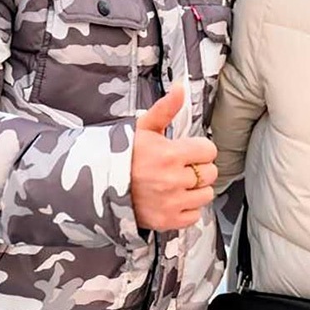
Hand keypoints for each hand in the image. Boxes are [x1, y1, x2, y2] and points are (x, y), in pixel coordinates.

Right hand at [131, 85, 218, 230]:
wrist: (99, 187)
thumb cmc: (124, 155)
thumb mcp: (144, 128)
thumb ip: (166, 109)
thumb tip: (180, 88)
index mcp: (170, 154)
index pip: (209, 151)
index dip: (199, 150)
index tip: (187, 151)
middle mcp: (173, 180)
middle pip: (210, 173)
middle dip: (198, 168)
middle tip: (181, 168)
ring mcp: (170, 203)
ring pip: (205, 194)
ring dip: (195, 189)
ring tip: (177, 184)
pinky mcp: (167, 221)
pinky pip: (194, 215)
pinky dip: (187, 209)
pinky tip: (173, 199)